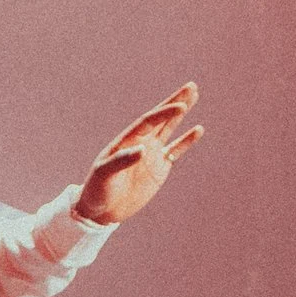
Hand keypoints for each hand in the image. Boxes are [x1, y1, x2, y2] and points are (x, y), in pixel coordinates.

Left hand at [77, 82, 203, 226]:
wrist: (100, 210)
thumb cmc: (97, 190)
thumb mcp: (104, 175)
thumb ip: (122, 161)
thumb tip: (142, 150)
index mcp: (126, 140)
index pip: (148, 121)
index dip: (164, 113)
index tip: (180, 106)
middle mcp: (140, 143)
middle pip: (161, 118)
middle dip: (175, 102)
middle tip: (191, 86)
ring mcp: (151, 154)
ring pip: (169, 128)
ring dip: (181, 114)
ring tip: (194, 96)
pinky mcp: (159, 168)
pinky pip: (175, 150)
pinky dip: (186, 140)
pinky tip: (198, 129)